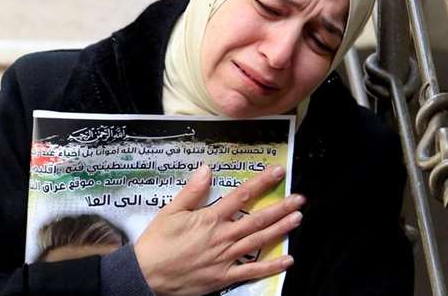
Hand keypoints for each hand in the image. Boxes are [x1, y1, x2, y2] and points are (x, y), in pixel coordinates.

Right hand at [134, 165, 303, 295]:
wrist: (147, 274)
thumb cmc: (157, 242)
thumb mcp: (170, 211)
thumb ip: (192, 191)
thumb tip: (206, 169)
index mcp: (210, 218)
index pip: (241, 196)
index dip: (261, 183)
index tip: (277, 173)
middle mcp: (222, 237)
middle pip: (257, 219)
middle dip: (280, 207)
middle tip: (299, 198)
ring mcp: (225, 258)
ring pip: (258, 241)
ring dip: (280, 230)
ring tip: (298, 218)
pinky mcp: (224, 277)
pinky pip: (252, 272)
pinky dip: (271, 267)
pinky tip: (288, 259)